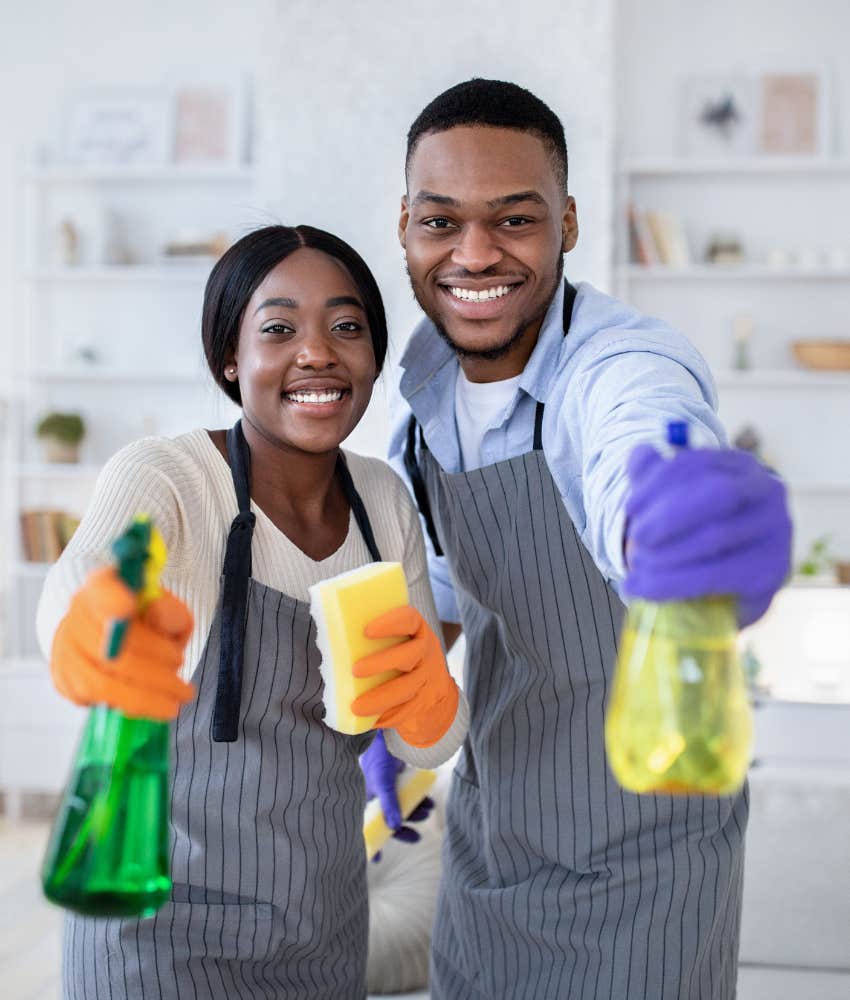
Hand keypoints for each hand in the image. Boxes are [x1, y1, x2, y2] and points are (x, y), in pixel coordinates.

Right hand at [51, 566, 194, 719]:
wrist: (119, 636)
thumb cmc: (150, 622)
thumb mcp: (170, 611)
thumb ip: (170, 613)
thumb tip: (159, 615)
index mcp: (106, 585)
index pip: (103, 588)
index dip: (112, 598)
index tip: (127, 605)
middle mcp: (79, 612)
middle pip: (111, 649)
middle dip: (154, 675)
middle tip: (185, 689)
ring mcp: (65, 645)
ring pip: (100, 682)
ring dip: (142, 698)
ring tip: (173, 705)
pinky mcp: (63, 676)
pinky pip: (93, 699)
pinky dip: (125, 705)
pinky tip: (150, 705)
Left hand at [351, 605, 458, 747]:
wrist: (435, 687)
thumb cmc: (402, 654)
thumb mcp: (399, 639)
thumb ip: (373, 635)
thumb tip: (326, 624)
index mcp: (417, 631)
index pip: (408, 620)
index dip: (390, 624)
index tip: (366, 631)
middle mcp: (426, 653)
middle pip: (409, 656)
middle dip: (382, 663)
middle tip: (355, 670)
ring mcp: (427, 679)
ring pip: (407, 689)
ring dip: (380, 699)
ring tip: (355, 707)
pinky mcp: (424, 703)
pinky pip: (406, 712)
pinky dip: (386, 718)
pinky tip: (367, 721)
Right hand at [359, 731, 434, 858]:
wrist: (388, 730)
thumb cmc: (379, 755)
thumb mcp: (383, 782)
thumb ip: (389, 803)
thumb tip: (394, 827)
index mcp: (365, 798)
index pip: (367, 825)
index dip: (371, 842)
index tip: (377, 860)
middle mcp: (375, 793)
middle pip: (388, 818)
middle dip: (402, 829)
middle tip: (416, 837)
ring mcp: (388, 785)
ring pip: (401, 806)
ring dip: (415, 812)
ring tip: (429, 810)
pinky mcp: (400, 776)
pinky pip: (409, 793)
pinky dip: (419, 799)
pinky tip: (428, 799)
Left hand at [623, 444, 791, 626]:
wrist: (730, 586)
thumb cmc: (698, 533)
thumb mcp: (674, 500)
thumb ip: (654, 475)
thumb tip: (640, 454)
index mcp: (740, 466)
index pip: (697, 463)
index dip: (658, 482)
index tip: (629, 508)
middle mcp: (767, 492)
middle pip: (717, 493)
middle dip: (669, 515)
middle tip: (637, 537)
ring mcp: (776, 531)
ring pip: (714, 536)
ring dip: (665, 552)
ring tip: (634, 566)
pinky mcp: (772, 570)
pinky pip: (716, 574)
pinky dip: (671, 582)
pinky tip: (641, 589)